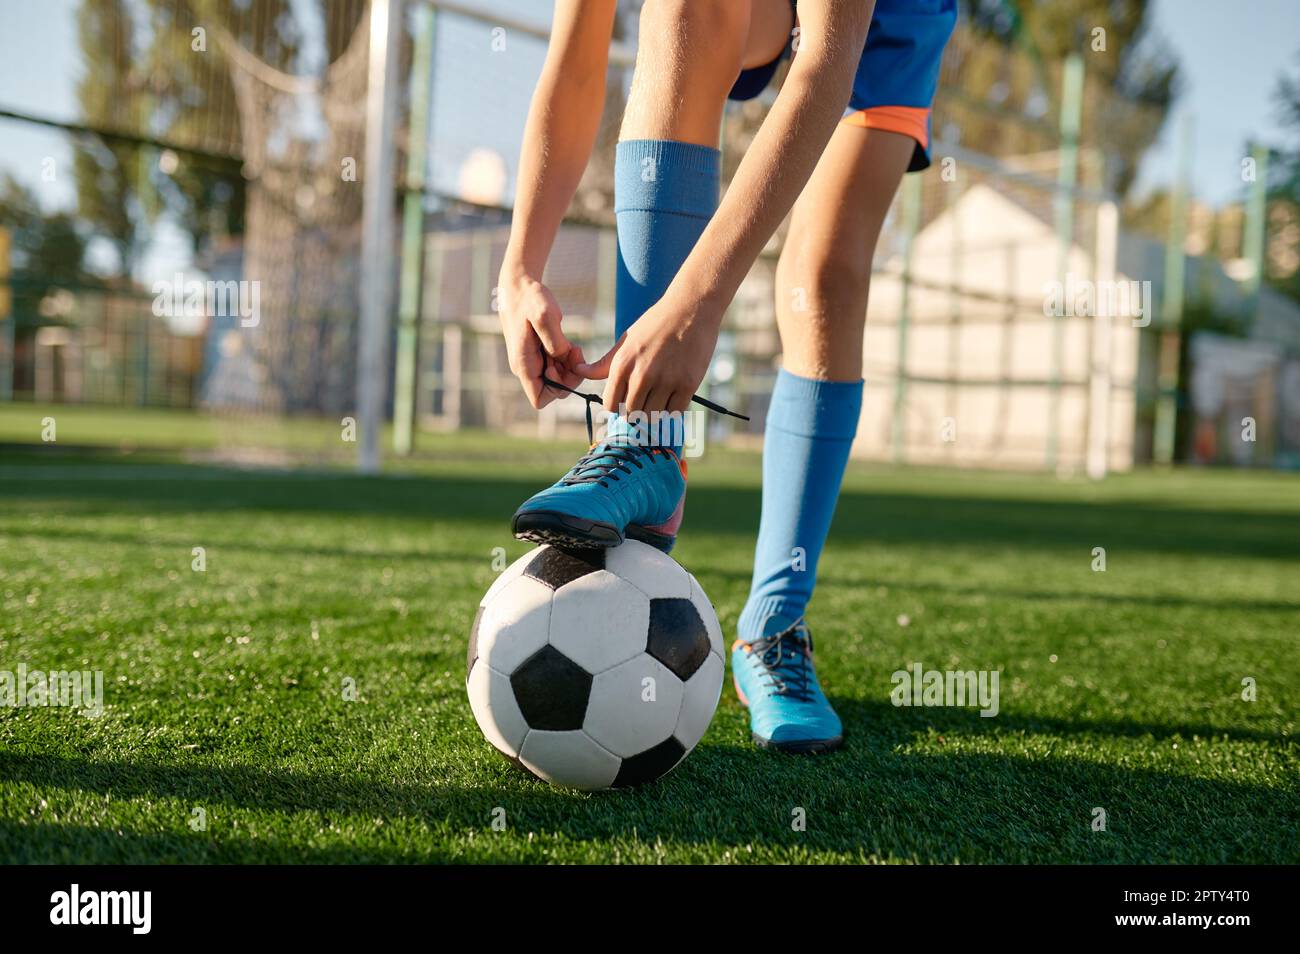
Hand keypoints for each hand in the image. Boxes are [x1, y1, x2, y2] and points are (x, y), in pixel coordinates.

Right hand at [498, 268, 585, 408]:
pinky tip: (568, 343)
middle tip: (575, 351)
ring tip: (572, 345)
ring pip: (556, 378)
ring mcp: (532, 362)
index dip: (557, 390)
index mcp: (524, 365)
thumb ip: (555, 341)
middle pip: (552, 390)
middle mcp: (526, 368)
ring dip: (568, 366)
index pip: (540, 400)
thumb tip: (562, 357)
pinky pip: (555, 366)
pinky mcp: (538, 354)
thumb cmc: (530, 299)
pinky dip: (565, 358)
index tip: (562, 366)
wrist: (518, 285)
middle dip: (568, 376)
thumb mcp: (545, 315)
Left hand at [577, 289, 721, 414]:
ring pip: (651, 417)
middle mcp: (642, 375)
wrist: (692, 308)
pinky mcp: (687, 385)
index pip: (610, 405)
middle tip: (643, 404)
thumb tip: (578, 370)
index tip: (625, 404)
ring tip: (657, 402)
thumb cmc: (656, 323)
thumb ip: (604, 363)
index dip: (616, 408)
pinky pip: (674, 413)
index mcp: (622, 364)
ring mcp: (665, 381)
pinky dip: (671, 411)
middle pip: (630, 414)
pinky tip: (672, 399)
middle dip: (634, 413)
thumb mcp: (626, 341)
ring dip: (653, 414)